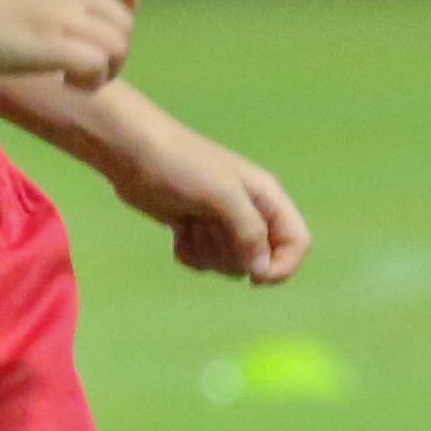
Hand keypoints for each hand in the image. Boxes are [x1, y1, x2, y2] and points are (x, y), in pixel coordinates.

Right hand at [0, 0, 142, 88]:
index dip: (128, 3)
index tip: (102, 23)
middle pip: (125, 20)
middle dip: (113, 47)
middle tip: (86, 64)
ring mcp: (65, 15)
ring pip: (118, 44)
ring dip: (106, 68)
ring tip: (78, 78)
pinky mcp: (56, 46)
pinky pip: (98, 65)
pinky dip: (90, 81)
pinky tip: (66, 84)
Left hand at [113, 123, 310, 287]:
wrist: (133, 153)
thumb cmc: (182, 166)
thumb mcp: (223, 196)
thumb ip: (250, 233)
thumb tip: (261, 270)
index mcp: (267, 197)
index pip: (298, 243)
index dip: (283, 266)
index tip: (255, 277)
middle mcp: (249, 211)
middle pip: (260, 260)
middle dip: (233, 256)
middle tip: (209, 228)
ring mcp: (221, 223)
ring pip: (230, 264)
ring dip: (208, 253)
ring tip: (192, 222)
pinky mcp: (195, 230)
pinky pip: (203, 262)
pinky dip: (189, 253)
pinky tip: (177, 230)